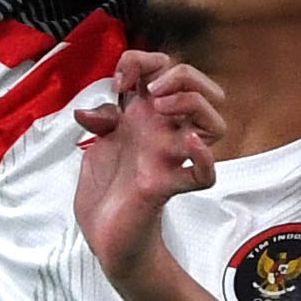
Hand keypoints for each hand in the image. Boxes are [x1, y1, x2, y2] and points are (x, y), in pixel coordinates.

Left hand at [71, 51, 233, 289]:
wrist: (104, 237)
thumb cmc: (106, 194)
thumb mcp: (96, 148)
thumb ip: (101, 122)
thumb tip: (87, 111)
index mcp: (144, 118)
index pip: (163, 70)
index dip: (142, 63)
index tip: (120, 83)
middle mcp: (162, 133)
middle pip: (198, 87)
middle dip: (181, 75)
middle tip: (152, 90)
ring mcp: (169, 157)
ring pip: (213, 123)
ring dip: (192, 104)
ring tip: (162, 108)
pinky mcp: (168, 185)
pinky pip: (205, 175)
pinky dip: (204, 160)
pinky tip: (190, 147)